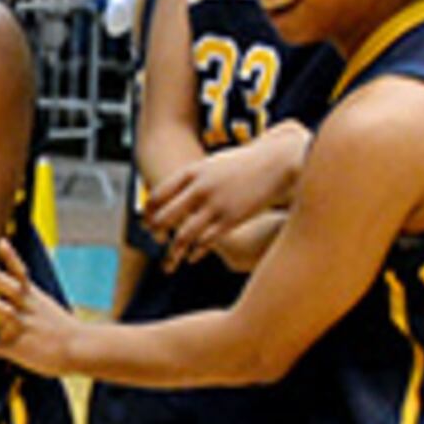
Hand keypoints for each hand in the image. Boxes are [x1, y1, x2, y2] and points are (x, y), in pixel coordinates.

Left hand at [0, 239, 80, 373]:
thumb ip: (25, 293)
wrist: (81, 348)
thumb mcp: (44, 304)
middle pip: (12, 288)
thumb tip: (10, 281)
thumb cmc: (59, 327)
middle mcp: (27, 308)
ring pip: (5, 313)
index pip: (21, 273)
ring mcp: (22, 327)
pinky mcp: (16, 348)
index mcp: (32, 296)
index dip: (10, 257)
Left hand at [141, 128, 300, 266]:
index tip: (145, 222)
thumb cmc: (245, 163)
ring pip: (183, 235)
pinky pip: (206, 241)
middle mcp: (199, 189)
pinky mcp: (232, 219)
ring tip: (168, 262)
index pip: (158, 195)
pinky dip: (196, 252)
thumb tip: (173, 195)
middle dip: (156, 232)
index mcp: (192, 172)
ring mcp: (215, 205)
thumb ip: (192, 179)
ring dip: (172, 252)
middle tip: (155, 240)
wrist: (278, 161)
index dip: (148, 212)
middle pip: (164, 217)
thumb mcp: (212, 164)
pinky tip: (192, 258)